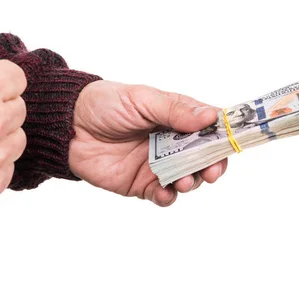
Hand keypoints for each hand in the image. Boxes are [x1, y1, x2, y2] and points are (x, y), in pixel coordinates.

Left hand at [69, 81, 227, 205]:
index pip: (208, 128)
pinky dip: (168, 197)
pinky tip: (165, 193)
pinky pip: (162, 195)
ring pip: (186, 178)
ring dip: (191, 182)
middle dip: (211, 166)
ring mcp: (156, 165)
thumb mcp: (141, 100)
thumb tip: (211, 116)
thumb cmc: (105, 104)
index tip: (230, 145)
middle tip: (211, 171)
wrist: (69, 127)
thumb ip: (174, 110)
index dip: (221, 138)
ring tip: (184, 181)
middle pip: (202, 158)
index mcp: (175, 117)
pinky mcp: (141, 184)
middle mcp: (170, 143)